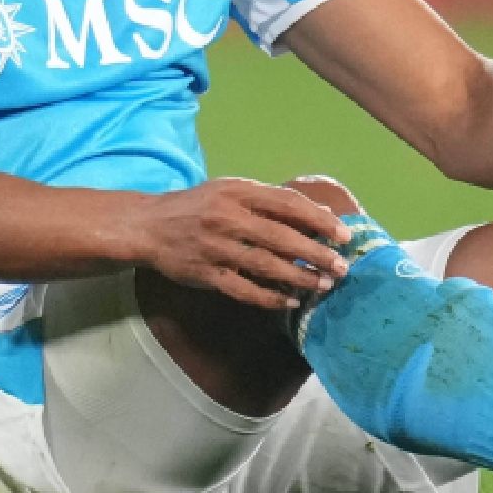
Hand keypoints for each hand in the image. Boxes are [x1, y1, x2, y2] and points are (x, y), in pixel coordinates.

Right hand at [133, 178, 353, 309]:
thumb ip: (270, 200)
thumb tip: (319, 211)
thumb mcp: (231, 190)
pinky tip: (290, 302)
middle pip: (282, 237)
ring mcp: (216, 247)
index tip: (343, 234)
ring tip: (322, 285)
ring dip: (299, 278)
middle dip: (316, 254)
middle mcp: (228, 218)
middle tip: (341, 267)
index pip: (288, 204)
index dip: (319, 220)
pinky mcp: (206, 274)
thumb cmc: (199, 205)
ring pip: (266, 266)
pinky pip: (243, 289)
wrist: (148, 225)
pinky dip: (269, 298)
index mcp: (239, 192)